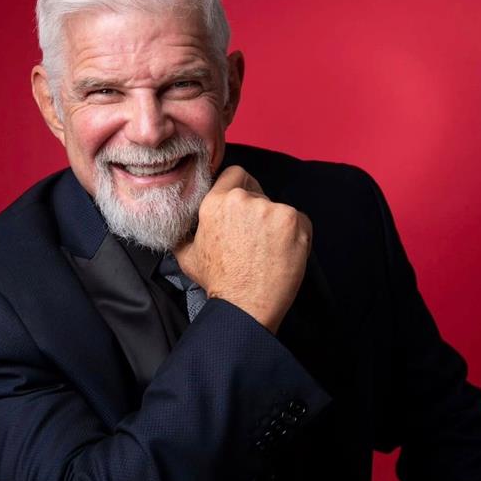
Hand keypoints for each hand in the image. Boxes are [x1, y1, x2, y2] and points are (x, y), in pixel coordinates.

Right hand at [174, 165, 311, 333]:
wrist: (244, 307)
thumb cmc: (218, 283)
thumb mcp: (187, 255)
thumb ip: (184, 232)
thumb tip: (179, 225)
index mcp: (216, 202)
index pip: (235, 173)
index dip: (242, 187)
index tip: (245, 202)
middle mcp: (242, 200)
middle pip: (259, 194)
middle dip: (258, 214)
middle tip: (255, 241)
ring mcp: (271, 209)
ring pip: (279, 209)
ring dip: (277, 226)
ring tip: (269, 252)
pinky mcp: (294, 221)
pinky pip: (300, 221)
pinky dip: (297, 236)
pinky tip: (284, 254)